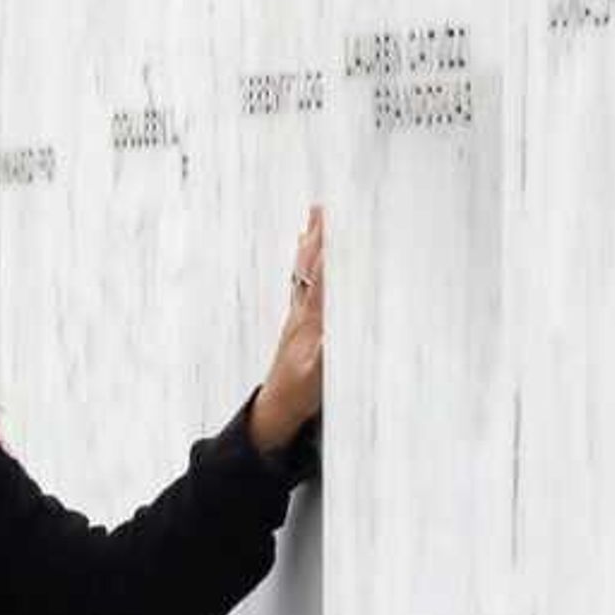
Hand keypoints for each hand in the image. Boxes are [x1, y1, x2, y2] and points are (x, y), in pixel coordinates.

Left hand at [247, 206, 324, 455]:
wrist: (277, 406)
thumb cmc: (299, 392)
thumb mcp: (315, 376)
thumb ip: (323, 352)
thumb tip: (334, 330)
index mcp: (310, 322)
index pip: (322, 280)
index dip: (330, 254)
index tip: (337, 228)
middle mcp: (302, 313)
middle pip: (310, 267)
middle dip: (319, 238)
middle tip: (324, 208)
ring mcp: (298, 316)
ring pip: (304, 272)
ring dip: (310, 244)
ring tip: (313, 217)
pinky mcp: (298, 323)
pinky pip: (302, 284)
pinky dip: (305, 263)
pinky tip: (304, 253)